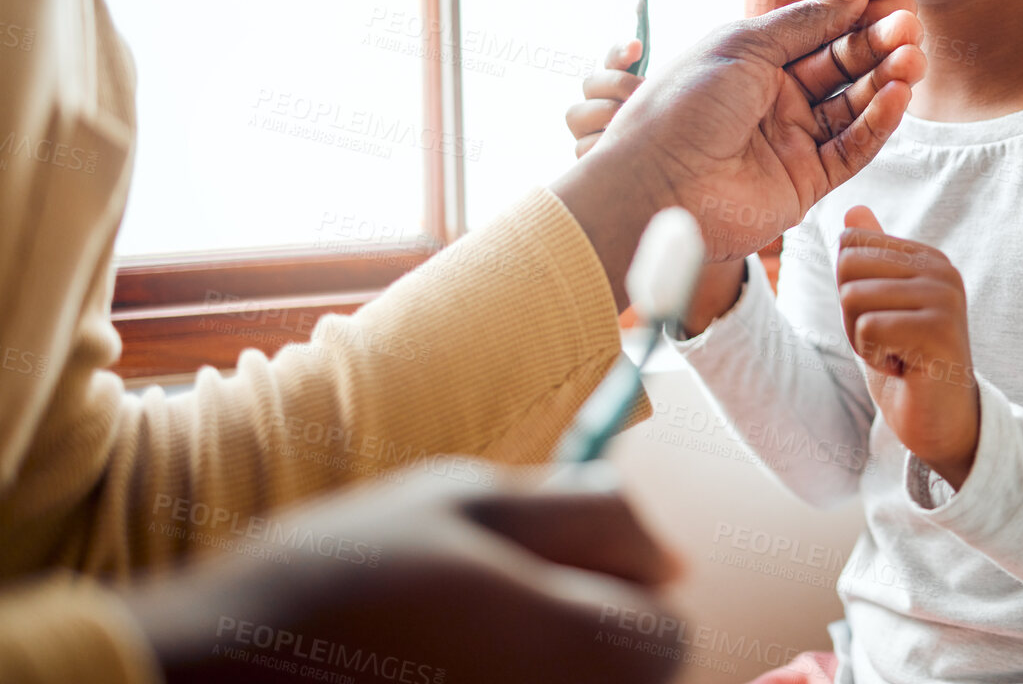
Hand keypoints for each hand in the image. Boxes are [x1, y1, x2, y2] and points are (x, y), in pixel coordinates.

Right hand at [126, 467, 684, 683]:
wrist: (210, 676)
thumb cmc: (335, 574)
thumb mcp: (463, 499)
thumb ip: (584, 517)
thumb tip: (671, 554)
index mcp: (572, 646)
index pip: (667, 637)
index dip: (627, 588)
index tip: (567, 570)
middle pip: (634, 676)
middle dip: (595, 631)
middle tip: (503, 604)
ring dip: (553, 661)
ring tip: (465, 639)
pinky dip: (510, 680)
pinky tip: (449, 668)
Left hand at [555, 0, 925, 285]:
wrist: (656, 186)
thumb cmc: (684, 106)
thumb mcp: (743, 46)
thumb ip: (805, 22)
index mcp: (754, 63)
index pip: (819, 36)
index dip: (857, 20)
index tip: (894, 3)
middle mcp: (775, 101)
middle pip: (841, 69)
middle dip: (878, 47)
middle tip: (912, 29)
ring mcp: (791, 142)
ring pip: (853, 108)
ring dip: (885, 82)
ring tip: (913, 59)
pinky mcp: (805, 182)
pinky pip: (851, 149)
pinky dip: (877, 123)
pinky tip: (897, 96)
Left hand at [836, 207, 980, 489]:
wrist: (941, 422)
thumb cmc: (907, 362)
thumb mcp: (882, 305)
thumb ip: (872, 258)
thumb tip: (854, 210)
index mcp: (926, 258)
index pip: (850, 242)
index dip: (849, 289)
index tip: (882, 318)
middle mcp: (941, 270)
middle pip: (847, 266)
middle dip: (851, 314)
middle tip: (888, 340)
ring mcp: (944, 298)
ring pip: (854, 298)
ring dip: (863, 339)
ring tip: (898, 353)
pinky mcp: (938, 330)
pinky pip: (868, 329)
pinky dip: (874, 357)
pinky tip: (904, 367)